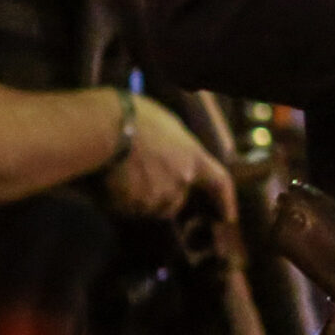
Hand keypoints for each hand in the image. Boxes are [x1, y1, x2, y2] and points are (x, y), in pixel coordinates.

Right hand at [105, 95, 236, 220]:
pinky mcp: (131, 206)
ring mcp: (155, 196)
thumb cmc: (136, 116)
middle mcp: (180, 181)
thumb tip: (172, 154)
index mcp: (194, 158)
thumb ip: (177, 147)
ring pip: (148, 207)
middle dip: (161, 195)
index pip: (219, 183)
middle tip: (140, 175)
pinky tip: (108, 180)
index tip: (228, 217)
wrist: (107, 128)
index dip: (225, 201)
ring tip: (120, 173)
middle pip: (175, 201)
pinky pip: (125, 208)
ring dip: (138, 199)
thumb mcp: (168, 125)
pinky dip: (119, 201)